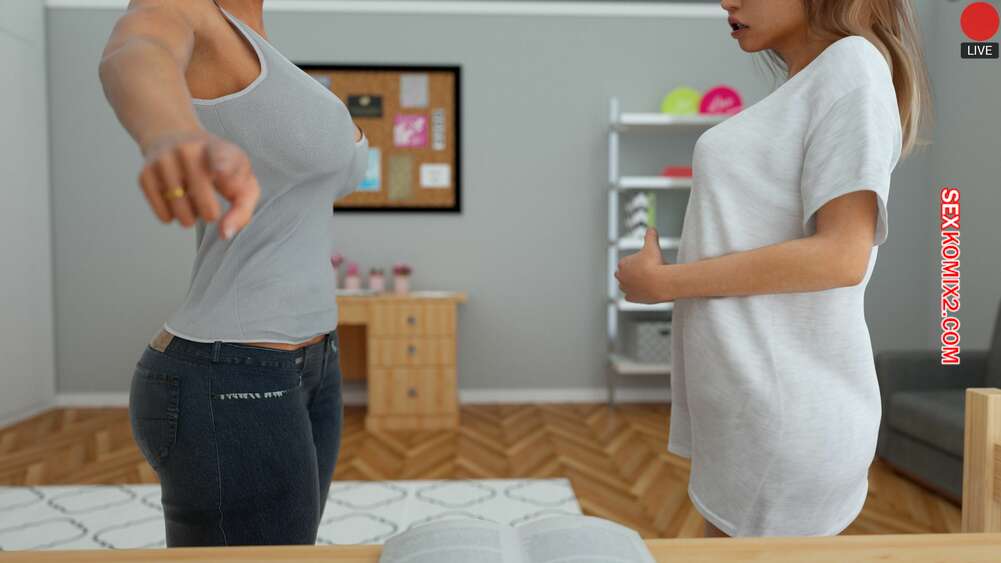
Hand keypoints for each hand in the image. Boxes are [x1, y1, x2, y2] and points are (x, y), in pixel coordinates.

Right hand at [138, 130, 259, 239]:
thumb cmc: (217, 168)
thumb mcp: (239, 179)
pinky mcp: (145, 174)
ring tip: (192, 201)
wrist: (174, 138)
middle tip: (210, 209)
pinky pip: (164, 215)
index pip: (221, 157)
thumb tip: (225, 233)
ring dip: (191, 217)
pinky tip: (176, 201)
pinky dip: (173, 216)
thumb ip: (242, 208)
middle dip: (210, 214)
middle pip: (205, 204)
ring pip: (183, 214)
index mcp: (218, 149)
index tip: (221, 172)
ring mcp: (164, 161)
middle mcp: (189, 150)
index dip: (223, 167)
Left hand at [615, 228, 670, 303]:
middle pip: (623, 274)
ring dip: (632, 284)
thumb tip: (652, 228)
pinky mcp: (631, 299)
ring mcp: (626, 288)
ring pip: (625, 286)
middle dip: (631, 273)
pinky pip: (630, 297)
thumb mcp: (652, 246)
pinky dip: (635, 294)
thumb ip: (650, 236)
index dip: (635, 262)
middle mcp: (621, 277)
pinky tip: (642, 291)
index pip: (626, 262)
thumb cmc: (655, 264)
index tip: (644, 262)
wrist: (661, 282)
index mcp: (623, 264)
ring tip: (645, 281)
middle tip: (644, 271)